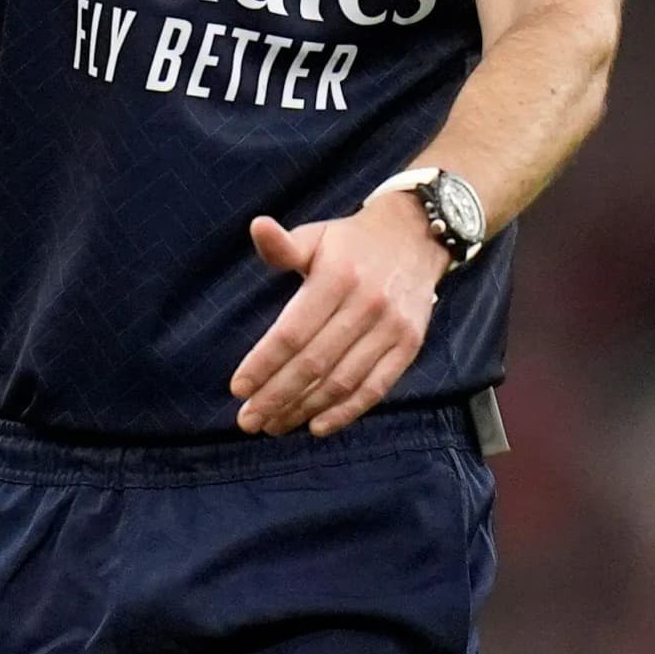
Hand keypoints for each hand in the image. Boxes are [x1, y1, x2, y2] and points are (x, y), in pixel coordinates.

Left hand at [230, 194, 447, 437]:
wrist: (416, 236)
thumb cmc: (350, 243)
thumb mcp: (315, 236)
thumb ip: (282, 246)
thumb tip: (258, 226)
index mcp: (336, 277)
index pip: (292, 332)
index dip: (263, 364)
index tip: (238, 388)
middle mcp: (366, 304)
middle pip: (314, 363)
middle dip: (276, 396)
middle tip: (248, 420)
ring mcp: (391, 327)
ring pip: (342, 380)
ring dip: (305, 409)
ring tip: (274, 426)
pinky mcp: (409, 345)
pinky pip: (376, 387)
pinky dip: (346, 412)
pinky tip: (317, 426)